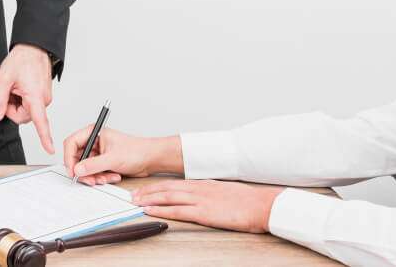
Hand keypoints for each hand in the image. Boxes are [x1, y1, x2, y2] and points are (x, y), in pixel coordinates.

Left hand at [0, 43, 54, 152]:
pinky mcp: (43, 95)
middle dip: (12, 108)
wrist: (34, 48)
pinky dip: (22, 99)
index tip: (50, 149)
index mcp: (35, 96)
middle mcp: (44, 99)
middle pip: (23, 117)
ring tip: (15, 86)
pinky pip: (30, 105)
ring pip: (26, 111)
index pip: (40, 122)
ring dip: (17, 103)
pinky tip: (20, 86)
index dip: (44, 137)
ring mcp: (45, 97)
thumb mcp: (3, 78)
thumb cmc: (22, 60)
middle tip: (8, 92)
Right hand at [63, 128, 183, 184]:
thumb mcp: (112, 158)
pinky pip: (95, 173)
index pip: (71, 143)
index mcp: (93, 133)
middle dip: (84, 171)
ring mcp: (98, 154)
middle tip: (90, 180)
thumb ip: (93, 165)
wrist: (151, 160)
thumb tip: (77, 169)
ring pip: (86, 168)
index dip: (69, 158)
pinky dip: (102, 177)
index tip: (73, 171)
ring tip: (106, 178)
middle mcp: (94, 142)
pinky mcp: (103, 163)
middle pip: (77, 158)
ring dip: (95, 176)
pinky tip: (114, 176)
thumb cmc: (136, 151)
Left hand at [131, 179, 283, 232]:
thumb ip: (210, 194)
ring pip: (167, 197)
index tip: (144, 189)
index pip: (173, 183)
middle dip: (148, 191)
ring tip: (136, 202)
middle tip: (132, 195)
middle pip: (166, 188)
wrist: (262, 204)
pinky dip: (161, 210)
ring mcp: (200, 199)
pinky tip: (150, 211)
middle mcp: (198, 188)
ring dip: (149, 199)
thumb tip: (202, 198)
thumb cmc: (247, 201)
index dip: (156, 186)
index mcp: (203, 184)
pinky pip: (177, 211)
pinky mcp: (204, 212)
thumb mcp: (225, 192)